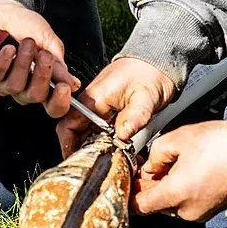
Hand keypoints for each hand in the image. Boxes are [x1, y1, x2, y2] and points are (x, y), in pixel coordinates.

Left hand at [0, 0, 78, 117]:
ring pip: (15, 86)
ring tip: (27, 43)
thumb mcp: (49, 42)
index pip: (53, 106)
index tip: (64, 87)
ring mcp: (3, 83)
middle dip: (42, 75)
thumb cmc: (28, 27)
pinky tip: (9, 49)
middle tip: (44, 55)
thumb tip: (72, 84)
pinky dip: (2, 63)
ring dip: (23, 63)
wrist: (5, 10)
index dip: (60, 102)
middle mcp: (23, 88)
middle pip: (35, 96)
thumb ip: (58, 64)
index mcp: (43, 84)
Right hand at [56, 57, 175, 156]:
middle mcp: (92, 103)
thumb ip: (135, 117)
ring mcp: (99, 107)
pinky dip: (105, 142)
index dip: (68, 146)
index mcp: (94, 98)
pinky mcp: (108, 110)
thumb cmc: (151, 72)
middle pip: (75, 133)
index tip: (78, 162)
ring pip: (88, 134)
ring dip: (95, 148)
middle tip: (96, 168)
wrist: (158, 59)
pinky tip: (116, 151)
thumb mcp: (146, 97)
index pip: (68, 125)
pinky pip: (99, 130)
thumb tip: (122, 135)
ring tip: (107, 163)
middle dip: (83, 152)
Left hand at [130, 121, 226, 221]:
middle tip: (150, 162)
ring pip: (173, 201)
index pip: (139, 206)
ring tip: (174, 160)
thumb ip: (156, 153)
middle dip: (150, 184)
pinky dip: (184, 187)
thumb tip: (150, 165)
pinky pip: (189, 200)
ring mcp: (201, 212)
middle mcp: (186, 211)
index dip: (130, 191)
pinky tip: (189, 167)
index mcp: (174, 196)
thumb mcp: (180, 138)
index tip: (129, 177)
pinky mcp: (213, 207)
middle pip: (156, 203)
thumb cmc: (222, 147)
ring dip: (168, 185)